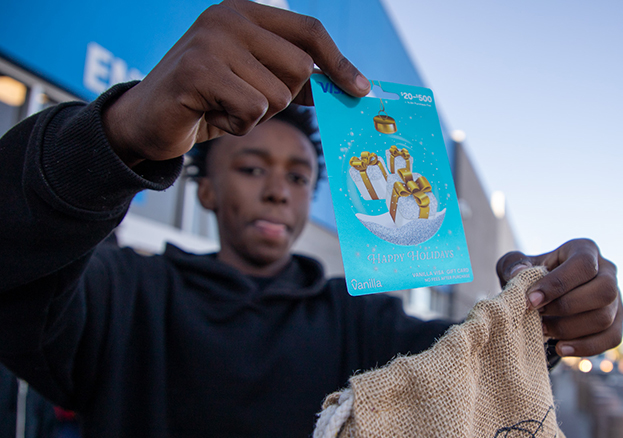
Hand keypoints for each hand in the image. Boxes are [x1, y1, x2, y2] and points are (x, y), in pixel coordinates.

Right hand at [102, 0, 369, 165]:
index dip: (339, 62)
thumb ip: (294, 78)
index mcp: (245, 12)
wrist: (148, 120)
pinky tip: (212, 115)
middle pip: (299, 68)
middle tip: (247, 101)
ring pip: (278, 94)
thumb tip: (349, 86)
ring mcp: (211, 40)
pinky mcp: (198, 70)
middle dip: (283, 98)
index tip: (360, 90)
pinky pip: (253, 110)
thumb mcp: (256, 82)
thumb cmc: (209, 101)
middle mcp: (228, 17)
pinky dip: (238, 125)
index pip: (309, 32)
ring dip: (256, 115)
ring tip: (224, 106)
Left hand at [496, 238, 622, 356]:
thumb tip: (520, 272)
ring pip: (605, 317)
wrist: (545, 298)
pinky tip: (560, 348)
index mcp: (585, 250)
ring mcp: (617, 298)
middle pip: (604, 291)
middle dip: (567, 307)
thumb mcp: (518, 266)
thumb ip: (513, 265)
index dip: (557, 284)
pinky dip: (585, 347)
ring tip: (543, 331)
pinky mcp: (617, 322)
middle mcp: (608, 271)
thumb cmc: (532, 278)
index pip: (582, 265)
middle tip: (538, 316)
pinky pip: (611, 338)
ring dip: (570, 328)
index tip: (531, 300)